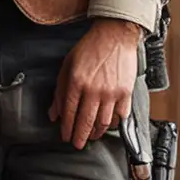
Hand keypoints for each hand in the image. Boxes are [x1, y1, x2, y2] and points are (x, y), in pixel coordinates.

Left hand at [48, 20, 142, 148]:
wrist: (114, 35)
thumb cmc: (90, 48)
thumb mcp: (67, 66)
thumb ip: (60, 91)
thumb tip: (54, 113)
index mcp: (77, 83)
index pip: (69, 114)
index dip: (67, 129)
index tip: (65, 136)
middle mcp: (94, 90)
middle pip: (85, 122)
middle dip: (80, 137)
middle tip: (77, 144)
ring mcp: (111, 93)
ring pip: (103, 123)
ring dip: (96, 133)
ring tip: (92, 136)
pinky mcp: (126, 92)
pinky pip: (120, 115)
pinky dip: (114, 123)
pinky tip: (108, 124)